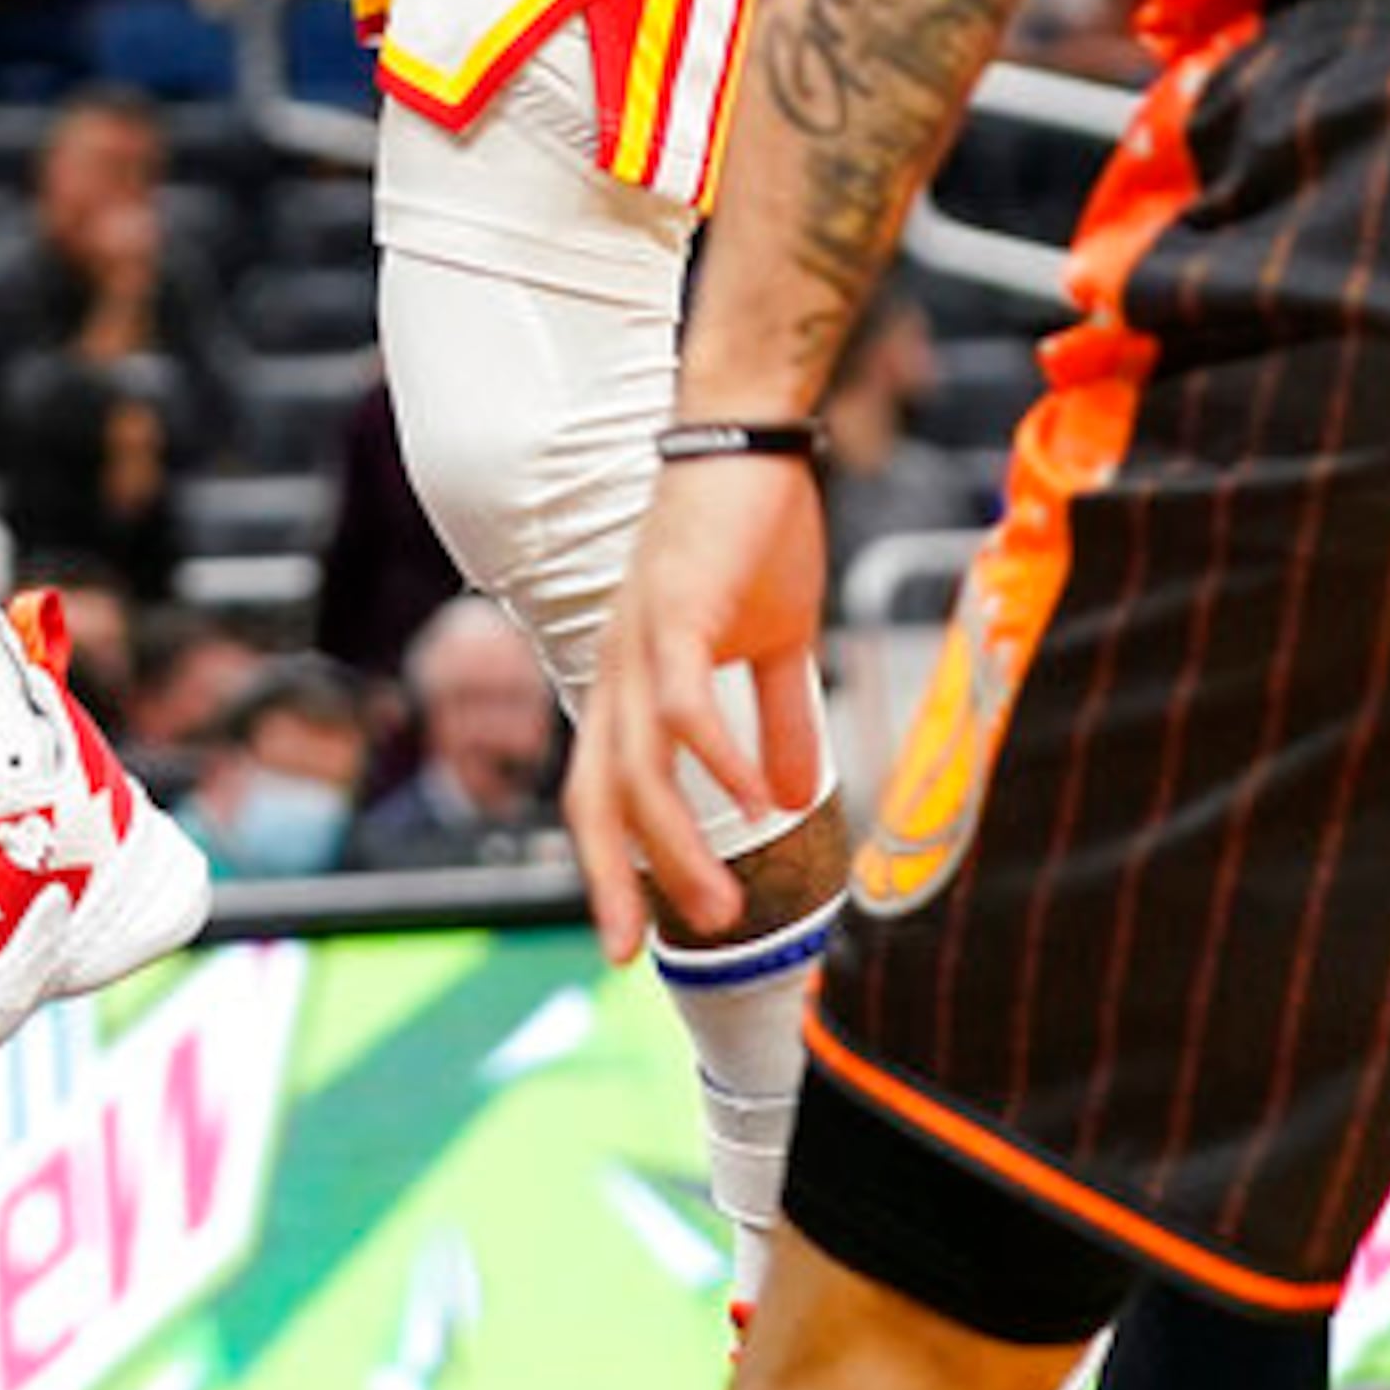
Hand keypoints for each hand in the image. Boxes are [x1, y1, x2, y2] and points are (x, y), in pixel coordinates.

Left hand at [563, 456, 828, 961]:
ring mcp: (642, 641)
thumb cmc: (756, 528)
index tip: (631, 935)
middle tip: (636, 955)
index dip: (610, 861)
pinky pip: (684, 705)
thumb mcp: (774, 641)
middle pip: (596, 796)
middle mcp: (621, 668)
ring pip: (638, 769)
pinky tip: (759, 799)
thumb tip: (793, 796)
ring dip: (676, 845)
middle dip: (612, 880)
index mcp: (634, 679)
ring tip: (720, 908)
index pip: (603, 788)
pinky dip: (716, 758)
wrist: (753, 434)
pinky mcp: (676, 611)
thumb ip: (776, 719)